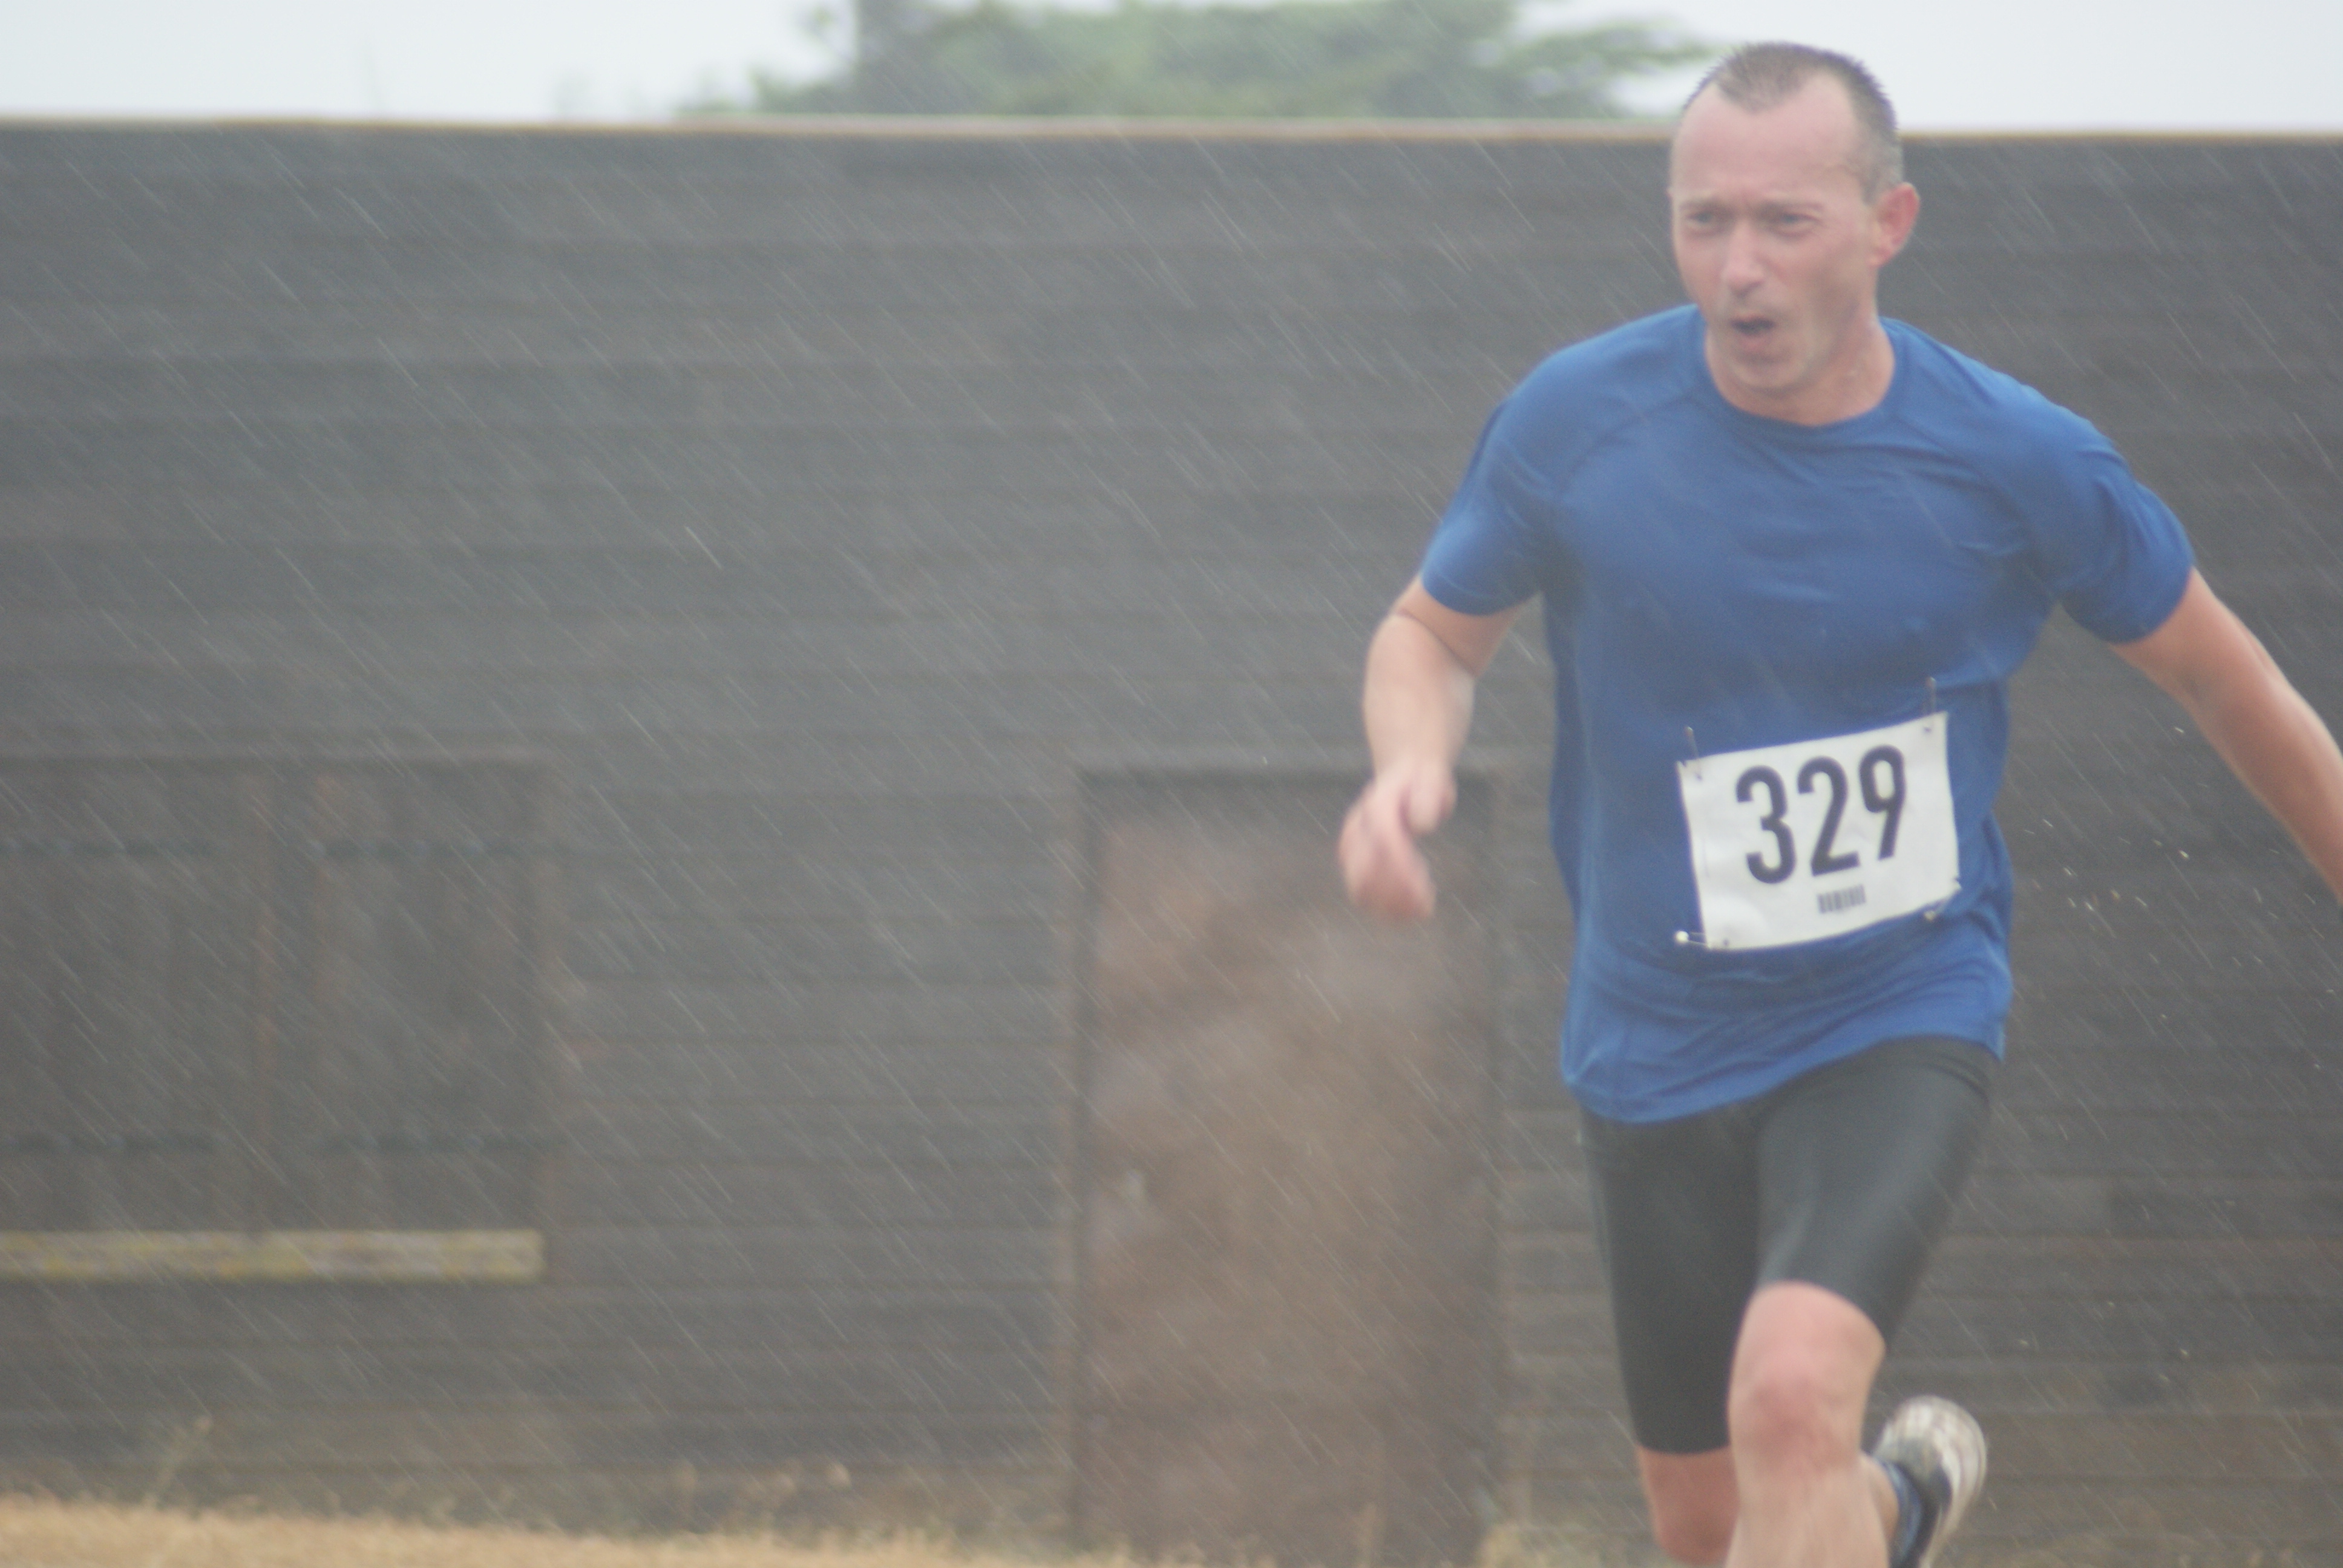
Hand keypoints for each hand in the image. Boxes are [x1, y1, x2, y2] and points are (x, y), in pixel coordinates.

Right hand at [1338, 759, 1455, 921]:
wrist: (1404, 778)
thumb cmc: (1423, 785)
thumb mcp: (1433, 783)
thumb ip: (1427, 801)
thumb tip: (1419, 825)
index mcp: (1376, 806)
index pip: (1384, 843)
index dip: (1402, 871)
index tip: (1426, 890)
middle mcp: (1358, 828)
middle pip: (1363, 873)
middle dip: (1395, 895)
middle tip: (1426, 904)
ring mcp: (1352, 847)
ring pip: (1359, 890)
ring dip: (1390, 907)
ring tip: (1422, 908)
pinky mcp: (1355, 863)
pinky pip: (1363, 896)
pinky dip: (1386, 910)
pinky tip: (1413, 909)